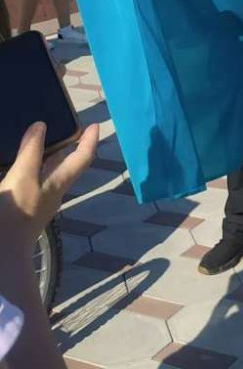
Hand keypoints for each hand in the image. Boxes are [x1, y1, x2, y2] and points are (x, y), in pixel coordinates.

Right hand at [0, 122, 97, 248]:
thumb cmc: (12, 215)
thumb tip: (41, 126)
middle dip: (65, 147)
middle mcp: (50, 194)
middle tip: (62, 128)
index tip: (95, 125)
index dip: (89, 140)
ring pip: (44, 175)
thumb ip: (31, 153)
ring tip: (34, 141)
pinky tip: (14, 167)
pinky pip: (28, 185)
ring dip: (44, 158)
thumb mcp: (22, 178)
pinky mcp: (19, 211)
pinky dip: (26, 171)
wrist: (0, 256)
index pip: (82, 158)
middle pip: (63, 166)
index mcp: (57, 184)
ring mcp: (35, 204)